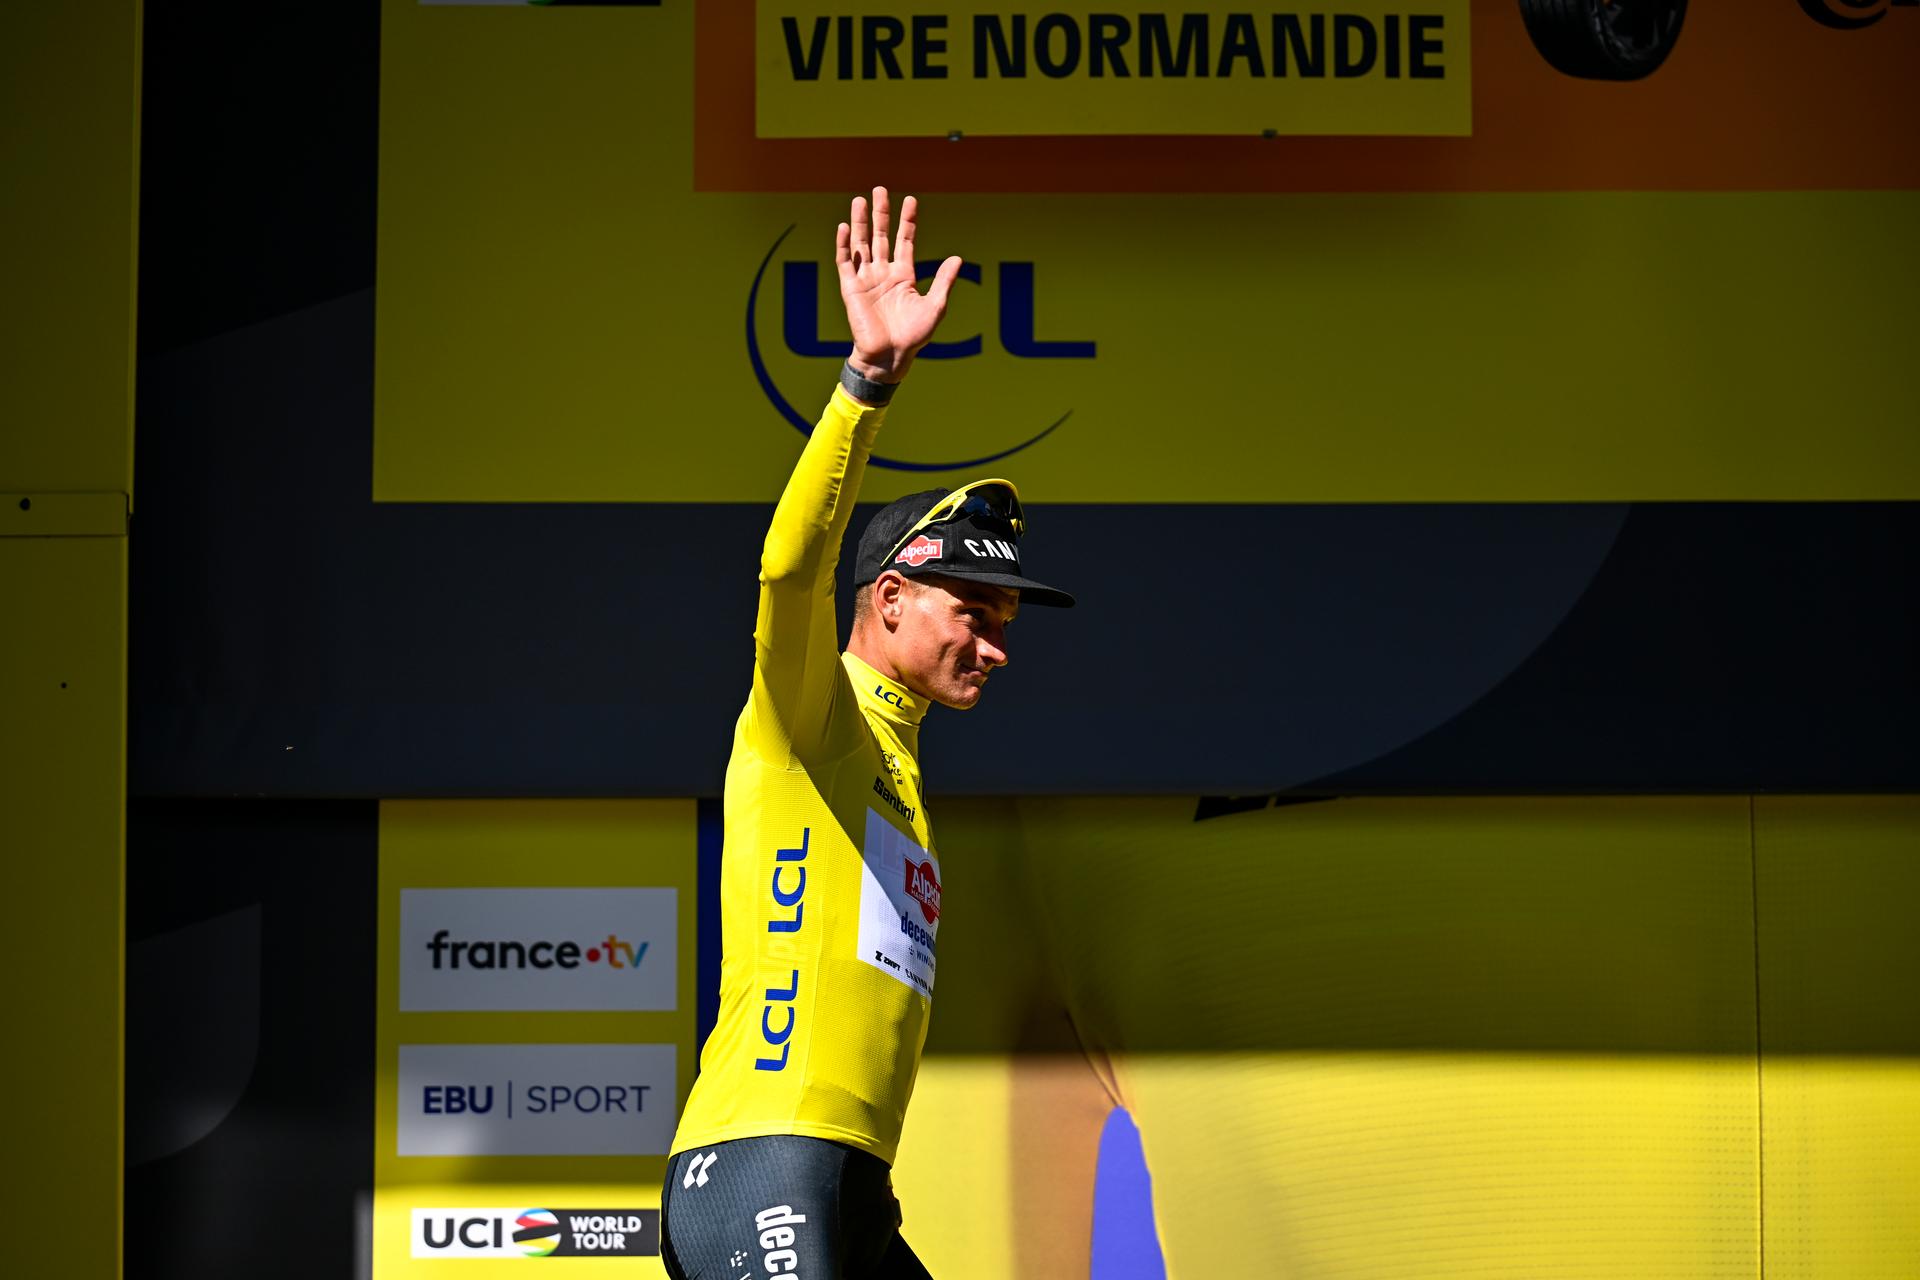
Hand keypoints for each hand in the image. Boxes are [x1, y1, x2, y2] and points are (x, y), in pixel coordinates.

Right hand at [836, 186, 962, 384]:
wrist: (890, 356)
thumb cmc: (914, 336)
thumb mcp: (935, 306)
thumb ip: (943, 281)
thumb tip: (958, 258)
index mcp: (904, 276)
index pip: (905, 241)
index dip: (907, 221)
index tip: (911, 200)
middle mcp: (884, 273)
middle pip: (880, 236)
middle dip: (881, 213)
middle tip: (880, 190)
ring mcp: (866, 279)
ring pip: (861, 243)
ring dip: (860, 222)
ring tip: (860, 200)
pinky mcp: (851, 289)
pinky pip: (845, 262)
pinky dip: (844, 245)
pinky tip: (846, 226)